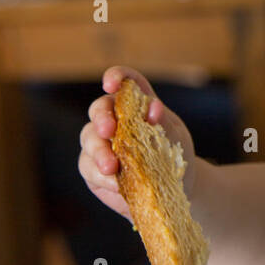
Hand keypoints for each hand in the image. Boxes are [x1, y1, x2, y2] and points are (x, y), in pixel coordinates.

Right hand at [78, 65, 197, 220]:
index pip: (125, 82)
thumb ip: (163, 123)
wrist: (174, 188)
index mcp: (137, 104)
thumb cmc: (174, 156)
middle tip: (109, 129)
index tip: (111, 84)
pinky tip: (115, 183)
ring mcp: (100, 143)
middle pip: (99, 109)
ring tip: (111, 167)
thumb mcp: (175, 138)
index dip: (115, 76)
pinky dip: (101, 176)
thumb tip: (152, 109)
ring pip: (89, 138)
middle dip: (101, 117)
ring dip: (99, 151)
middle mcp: (114, 119)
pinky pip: (89, 167)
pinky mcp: (93, 168)